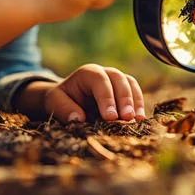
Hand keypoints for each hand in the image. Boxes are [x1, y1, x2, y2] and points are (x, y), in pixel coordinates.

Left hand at [21, 64, 146, 122]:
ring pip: (131, 84)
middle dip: (124, 99)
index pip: (99, 80)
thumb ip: (63, 109)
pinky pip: (136, 95)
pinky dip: (139, 106)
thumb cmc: (61, 99)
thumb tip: (78, 118)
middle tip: (127, 118)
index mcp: (87, 73)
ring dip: (135, 102)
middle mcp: (105, 73)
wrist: (68, 99)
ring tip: (137, 120)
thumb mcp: (54, 102)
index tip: (110, 117)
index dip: (106, 98)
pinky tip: (140, 120)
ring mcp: (117, 81)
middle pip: (119, 79)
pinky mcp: (125, 92)